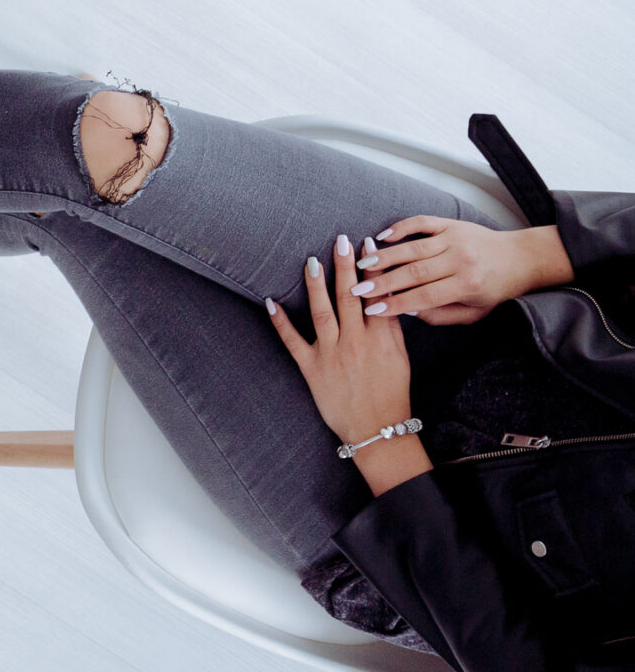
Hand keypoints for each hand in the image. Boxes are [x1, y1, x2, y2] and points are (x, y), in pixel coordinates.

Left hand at [268, 234, 415, 445]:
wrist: (378, 430)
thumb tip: (388, 297)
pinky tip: (271, 302)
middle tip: (340, 240)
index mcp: (381, 339)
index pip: (377, 295)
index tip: (367, 244)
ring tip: (311, 261)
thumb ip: (393, 328)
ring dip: (316, 285)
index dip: (372, 268)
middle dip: (344, 266)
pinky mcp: (311, 369)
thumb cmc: (392, 393)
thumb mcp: (401, 359)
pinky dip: (280, 322)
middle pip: (349, 297)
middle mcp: (356, 343)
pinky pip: (292, 341)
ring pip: (322, 312)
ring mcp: (331, 355)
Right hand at [357, 219, 573, 325]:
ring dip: (384, 256)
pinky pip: (422, 223)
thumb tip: (406, 310)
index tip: (372, 309)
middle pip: (414, 272)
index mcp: (468, 284)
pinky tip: (382, 235)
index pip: (424, 296)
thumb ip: (440, 315)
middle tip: (357, 288)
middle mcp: (460, 260)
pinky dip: (401, 227)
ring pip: (413, 248)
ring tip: (361, 263)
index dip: (396, 304)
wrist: (520, 258)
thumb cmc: (495, 289)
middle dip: (382, 282)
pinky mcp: (451, 223)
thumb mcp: (474, 312)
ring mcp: (455, 238)